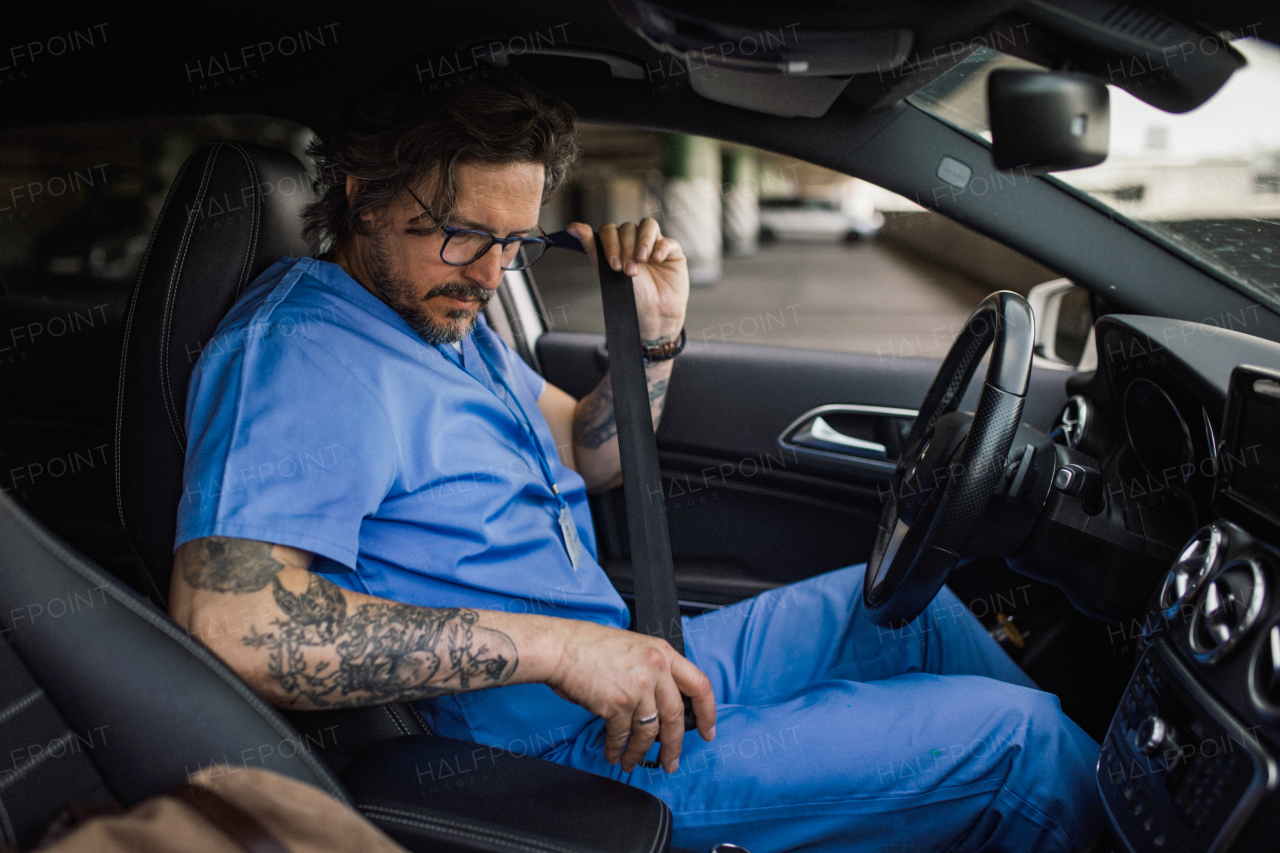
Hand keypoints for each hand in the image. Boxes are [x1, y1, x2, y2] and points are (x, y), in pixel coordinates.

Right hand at [546, 620, 715, 772]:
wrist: (560, 648)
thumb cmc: (589, 646)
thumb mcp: (634, 648)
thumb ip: (654, 670)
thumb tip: (662, 704)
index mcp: (662, 653)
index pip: (699, 685)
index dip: (708, 712)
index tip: (709, 730)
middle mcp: (655, 669)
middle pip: (676, 717)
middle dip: (674, 745)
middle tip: (672, 761)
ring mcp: (637, 687)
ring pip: (649, 732)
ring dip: (640, 752)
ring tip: (632, 762)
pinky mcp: (617, 704)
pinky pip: (623, 735)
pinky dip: (618, 748)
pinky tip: (613, 753)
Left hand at [566, 219, 688, 343]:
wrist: (653, 315)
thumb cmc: (630, 297)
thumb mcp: (607, 272)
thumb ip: (593, 248)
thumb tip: (572, 226)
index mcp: (618, 246)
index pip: (611, 230)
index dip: (611, 243)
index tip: (613, 265)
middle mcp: (635, 242)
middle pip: (628, 228)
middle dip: (626, 248)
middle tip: (628, 270)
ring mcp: (654, 245)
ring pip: (648, 225)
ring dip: (643, 241)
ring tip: (642, 260)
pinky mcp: (672, 251)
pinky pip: (666, 240)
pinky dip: (660, 248)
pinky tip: (656, 261)